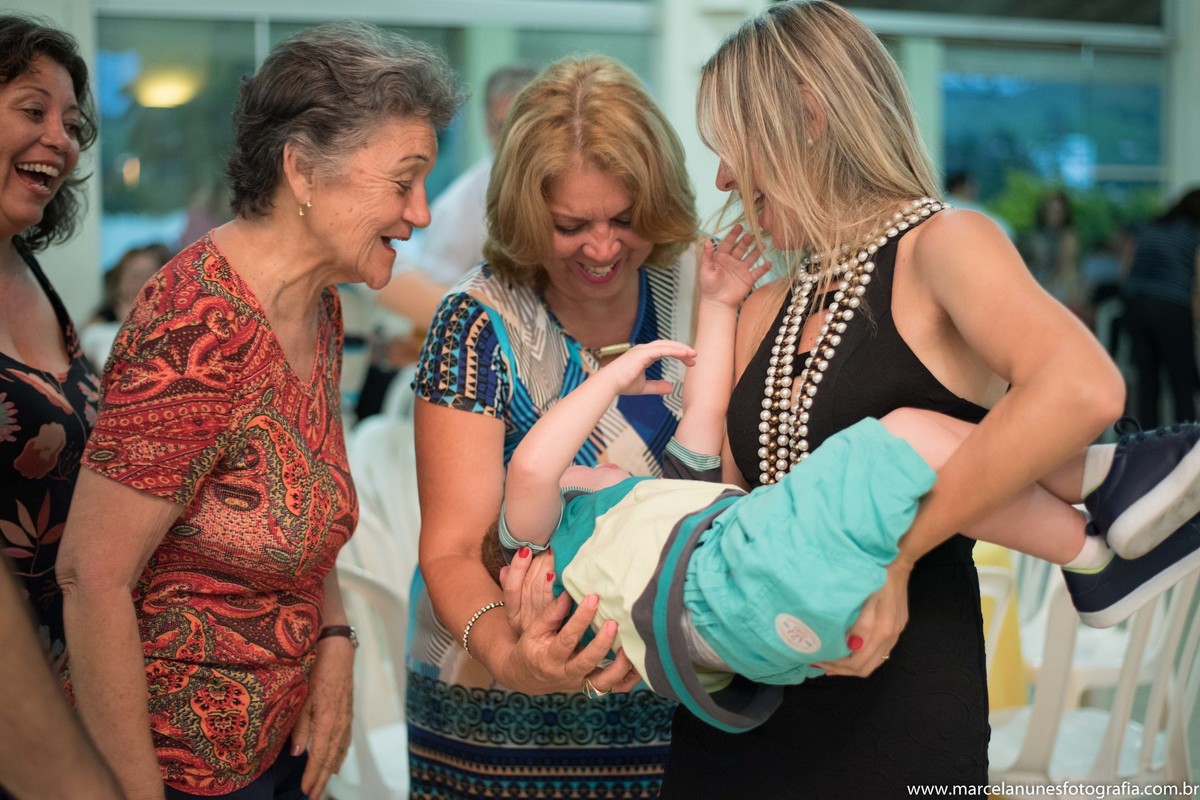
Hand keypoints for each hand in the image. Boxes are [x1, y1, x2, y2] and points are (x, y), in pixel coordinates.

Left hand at [291, 637, 353, 798]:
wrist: (337, 647)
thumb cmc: (317, 667)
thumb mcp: (303, 694)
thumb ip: (301, 725)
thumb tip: (299, 753)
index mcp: (328, 719)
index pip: (320, 755)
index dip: (313, 775)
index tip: (307, 792)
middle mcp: (340, 721)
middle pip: (332, 757)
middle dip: (322, 778)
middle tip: (313, 796)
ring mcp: (346, 716)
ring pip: (340, 750)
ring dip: (331, 769)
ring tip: (323, 784)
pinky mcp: (348, 710)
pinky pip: (346, 739)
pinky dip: (341, 754)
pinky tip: (338, 761)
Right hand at [496, 548, 640, 694]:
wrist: (528, 677)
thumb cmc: (531, 649)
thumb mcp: (533, 631)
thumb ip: (551, 614)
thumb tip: (568, 594)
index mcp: (548, 659)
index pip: (567, 639)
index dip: (580, 619)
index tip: (593, 598)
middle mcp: (566, 675)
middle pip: (587, 662)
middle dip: (602, 643)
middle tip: (614, 623)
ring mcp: (581, 683)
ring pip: (605, 682)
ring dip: (621, 666)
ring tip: (630, 646)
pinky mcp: (592, 686)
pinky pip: (616, 687)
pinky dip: (630, 677)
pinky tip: (639, 661)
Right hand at [598, 340, 695, 397]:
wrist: (609, 385)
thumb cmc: (622, 384)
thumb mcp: (644, 387)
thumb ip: (657, 386)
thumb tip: (671, 388)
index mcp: (644, 355)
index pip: (665, 350)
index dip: (678, 354)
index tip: (690, 361)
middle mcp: (643, 349)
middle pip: (668, 345)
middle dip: (682, 350)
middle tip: (695, 357)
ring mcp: (643, 350)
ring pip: (667, 345)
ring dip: (681, 349)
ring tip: (693, 354)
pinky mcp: (643, 353)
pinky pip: (663, 350)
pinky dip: (675, 351)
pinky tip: (685, 354)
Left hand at [700, 225, 772, 307]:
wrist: (717, 303)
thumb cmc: (708, 286)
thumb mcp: (706, 270)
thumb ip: (707, 256)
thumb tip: (706, 241)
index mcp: (722, 257)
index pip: (728, 243)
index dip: (733, 235)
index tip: (739, 226)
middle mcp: (733, 261)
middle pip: (741, 248)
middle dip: (746, 241)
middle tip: (750, 235)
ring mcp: (741, 269)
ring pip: (751, 257)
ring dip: (757, 251)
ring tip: (763, 244)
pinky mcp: (748, 279)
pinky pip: (758, 272)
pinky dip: (764, 268)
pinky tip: (769, 263)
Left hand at [814, 561, 911, 676]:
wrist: (897, 562)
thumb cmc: (876, 577)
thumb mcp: (866, 597)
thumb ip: (861, 624)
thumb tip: (851, 646)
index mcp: (882, 631)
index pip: (858, 663)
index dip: (837, 666)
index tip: (818, 659)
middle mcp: (890, 637)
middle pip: (865, 668)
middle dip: (841, 670)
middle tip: (820, 663)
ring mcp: (895, 634)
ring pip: (873, 662)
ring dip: (851, 665)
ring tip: (831, 660)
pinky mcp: (896, 628)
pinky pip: (879, 652)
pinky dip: (862, 656)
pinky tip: (850, 650)